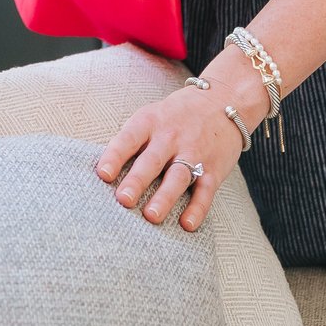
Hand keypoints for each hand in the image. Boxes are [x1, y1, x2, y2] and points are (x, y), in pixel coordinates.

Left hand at [94, 80, 250, 232]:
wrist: (223, 101)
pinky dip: (197, 208)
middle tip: (123, 200)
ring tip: (151, 216)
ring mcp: (194, 152)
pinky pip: (205, 191)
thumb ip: (131, 142)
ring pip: (178, 177)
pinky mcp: (214, 169)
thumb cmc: (175, 115)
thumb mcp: (151, 116)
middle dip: (137, 180)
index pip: (129, 138)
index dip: (115, 156)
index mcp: (150, 122)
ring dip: (165, 197)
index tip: (103, 174)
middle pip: (152, 160)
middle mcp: (171, 137)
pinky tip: (187, 224)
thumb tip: (102, 173)